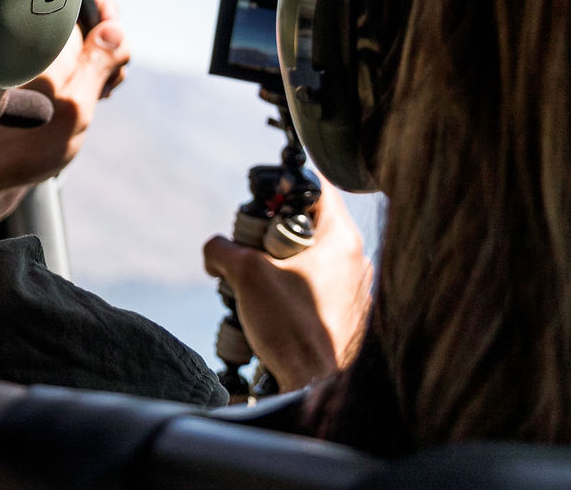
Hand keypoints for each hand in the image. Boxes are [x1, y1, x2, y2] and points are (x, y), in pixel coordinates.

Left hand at [0, 0, 130, 233]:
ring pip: (84, 44)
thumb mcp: (76, 106)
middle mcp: (40, 41)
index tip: (113, 55)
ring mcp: (39, 56)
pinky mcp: (39, 72)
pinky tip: (84, 100)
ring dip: (98, 68)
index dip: (110, 22)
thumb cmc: (31, 144)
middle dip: (108, 50)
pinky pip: (72, 61)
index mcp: (46, 39)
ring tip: (94, 97)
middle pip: (90, 22)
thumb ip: (99, 63)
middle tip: (103, 86)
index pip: (88, 0)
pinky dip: (85, 78)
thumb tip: (116, 27)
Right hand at [202, 182, 372, 390]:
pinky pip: (314, 288)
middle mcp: (355, 260)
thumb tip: (215, 250)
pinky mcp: (346, 315)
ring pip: (310, 259)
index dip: (287, 186)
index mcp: (342, 239)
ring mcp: (354, 289)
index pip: (318, 187)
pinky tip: (270, 310)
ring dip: (278, 265)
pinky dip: (290, 290)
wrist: (313, 384)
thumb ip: (223, 249)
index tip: (264, 199)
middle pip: (309, 224)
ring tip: (255, 286)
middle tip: (250, 250)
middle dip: (272, 234)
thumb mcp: (246, 274)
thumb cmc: (291, 327)